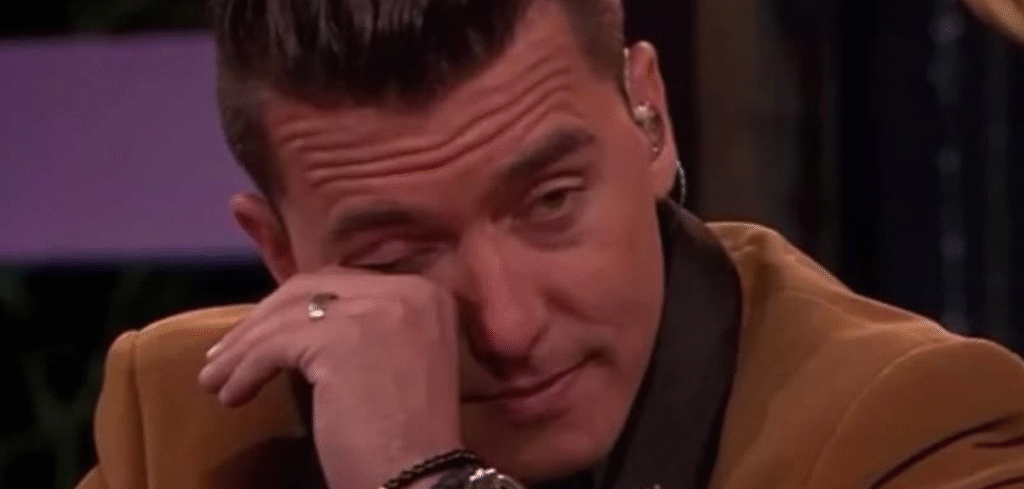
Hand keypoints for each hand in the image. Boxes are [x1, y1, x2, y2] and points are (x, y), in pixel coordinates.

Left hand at [198, 268, 463, 488]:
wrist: (422, 479)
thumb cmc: (408, 436)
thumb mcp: (397, 360)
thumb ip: (365, 327)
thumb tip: (299, 318)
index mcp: (425, 293)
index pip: (342, 282)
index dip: (293, 307)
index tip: (261, 333)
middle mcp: (405, 291)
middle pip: (310, 290)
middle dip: (261, 320)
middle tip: (227, 353)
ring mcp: (374, 311)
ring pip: (286, 317)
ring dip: (242, 350)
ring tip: (216, 380)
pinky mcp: (340, 340)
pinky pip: (273, 348)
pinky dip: (245, 371)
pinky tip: (232, 395)